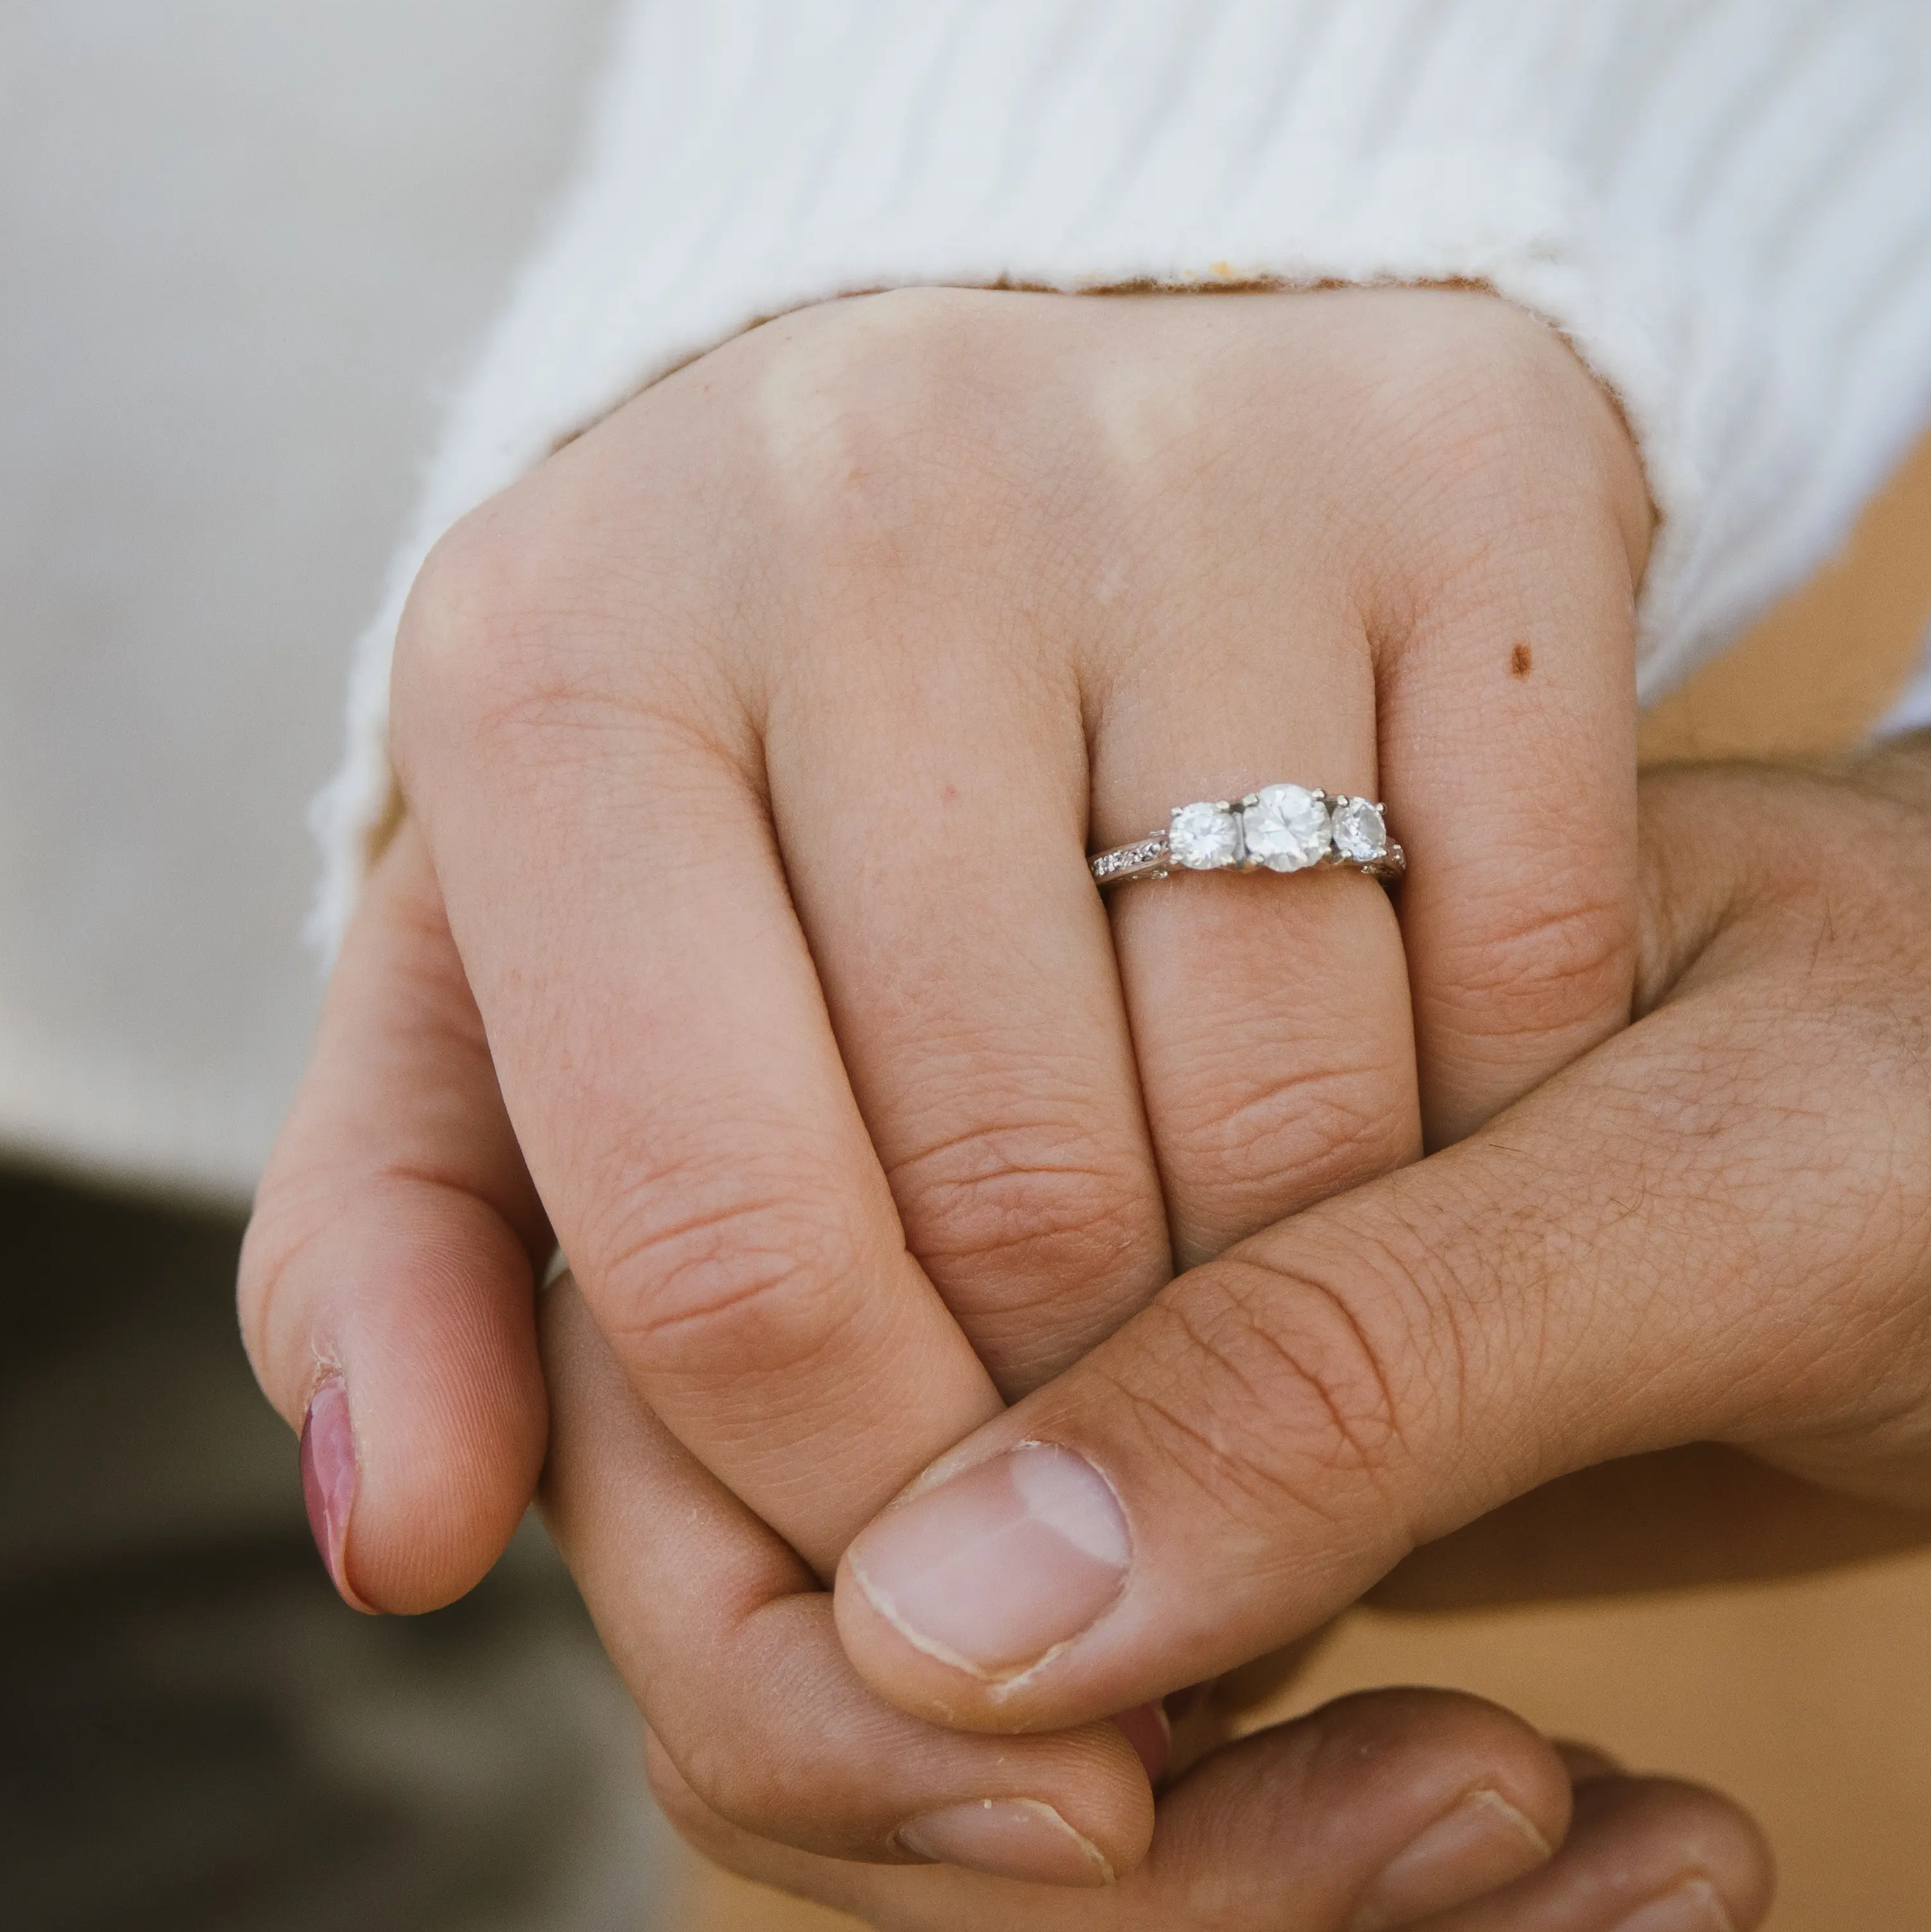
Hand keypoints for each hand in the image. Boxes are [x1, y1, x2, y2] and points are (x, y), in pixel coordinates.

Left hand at [232, 282, 1647, 1757]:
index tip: (934, 1592)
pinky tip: (1426, 1114)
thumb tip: (405, 1543)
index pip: (721, 1258)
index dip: (859, 1511)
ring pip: (1302, 1124)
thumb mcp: (516, 955)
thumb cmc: (751, 734)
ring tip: (1260, 1307)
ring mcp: (1183, 451)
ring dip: (1305, 1316)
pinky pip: (1526, 969)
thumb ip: (405, 1253)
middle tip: (1126, 1470)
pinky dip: (1496, 1120)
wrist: (1053, 339)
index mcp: (554, 649)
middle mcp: (853, 494)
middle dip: (1089, 1443)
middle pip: (1026, 1217)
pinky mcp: (1473, 453)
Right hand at [529, 713, 1930, 1931]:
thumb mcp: (1774, 1181)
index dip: (853, 1685)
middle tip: (1489, 1825)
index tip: (1165, 1790)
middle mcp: (1056, 1200)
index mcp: (1073, 985)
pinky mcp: (1289, 1533)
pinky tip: (1674, 1861)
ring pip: (989, 1805)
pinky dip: (1395, 1929)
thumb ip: (1363, 1365)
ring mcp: (1159, 1388)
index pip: (716, 1397)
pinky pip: (1194, 1833)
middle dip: (1105, 1874)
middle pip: (810, 1665)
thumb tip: (937, 1617)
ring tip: (1638, 1863)